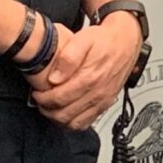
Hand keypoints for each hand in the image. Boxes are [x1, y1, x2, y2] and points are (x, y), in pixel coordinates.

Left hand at [32, 16, 143, 130]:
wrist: (126, 42)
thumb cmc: (104, 41)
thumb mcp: (83, 39)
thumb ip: (68, 58)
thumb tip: (55, 77)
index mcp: (90, 78)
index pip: (59, 98)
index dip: (43, 99)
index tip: (36, 93)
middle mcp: (97, 93)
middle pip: (64, 114)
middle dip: (47, 110)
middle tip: (40, 101)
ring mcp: (102, 101)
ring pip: (74, 123)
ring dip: (58, 119)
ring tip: (50, 107)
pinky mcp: (105, 105)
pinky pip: (86, 123)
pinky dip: (72, 123)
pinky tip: (65, 113)